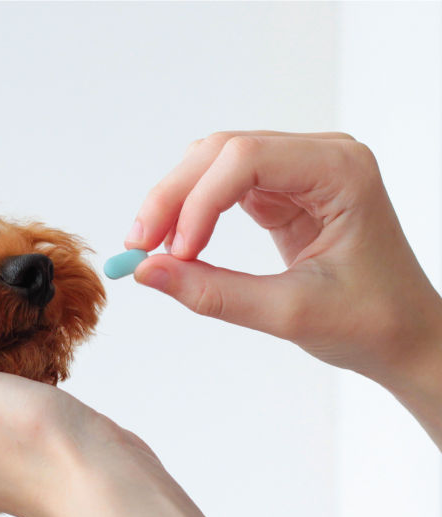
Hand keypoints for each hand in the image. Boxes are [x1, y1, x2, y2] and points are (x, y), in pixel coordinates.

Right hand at [127, 132, 441, 386]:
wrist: (405, 336)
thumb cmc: (372, 322)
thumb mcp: (289, 313)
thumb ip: (213, 292)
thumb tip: (145, 272)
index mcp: (341, 172)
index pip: (247, 160)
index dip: (198, 202)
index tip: (173, 254)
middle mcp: (321, 157)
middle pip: (222, 151)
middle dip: (174, 197)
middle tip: (139, 247)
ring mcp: (300, 170)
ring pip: (213, 162)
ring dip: (175, 200)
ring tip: (151, 248)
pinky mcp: (282, 190)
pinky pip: (221, 185)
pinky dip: (191, 211)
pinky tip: (177, 244)